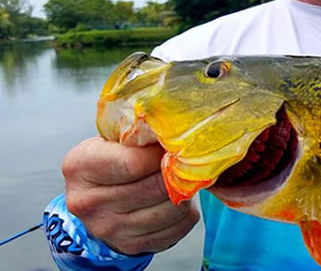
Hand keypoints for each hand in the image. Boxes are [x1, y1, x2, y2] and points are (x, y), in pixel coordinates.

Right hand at [62, 137, 199, 254]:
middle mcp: (87, 202)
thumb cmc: (112, 161)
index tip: (173, 146)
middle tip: (186, 161)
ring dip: (185, 192)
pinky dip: (186, 212)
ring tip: (181, 179)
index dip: (161, 153)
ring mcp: (108, 229)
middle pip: (154, 187)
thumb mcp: (113, 140)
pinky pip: (178, 227)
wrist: (97, 200)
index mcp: (80, 167)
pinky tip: (180, 199)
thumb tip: (174, 130)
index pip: (133, 163)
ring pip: (171, 208)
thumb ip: (137, 135)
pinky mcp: (131, 245)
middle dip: (177, 172)